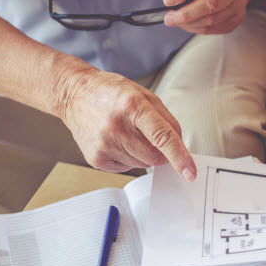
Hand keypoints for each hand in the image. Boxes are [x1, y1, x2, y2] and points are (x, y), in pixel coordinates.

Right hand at [58, 67, 195, 179]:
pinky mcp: (96, 159)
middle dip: (161, 152)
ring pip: (142, 164)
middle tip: (150, 136)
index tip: (190, 172)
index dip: (179, 156)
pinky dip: (129, 157)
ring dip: (144, 153)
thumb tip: (180, 146)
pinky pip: (126, 168)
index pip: (162, 136)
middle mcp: (116, 127)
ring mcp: (104, 145)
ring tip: (128, 133)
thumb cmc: (112, 93)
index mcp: (133, 106)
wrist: (75, 94)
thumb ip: (167, 120)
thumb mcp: (145, 95)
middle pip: (155, 156)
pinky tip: (117, 140)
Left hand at [162, 0, 249, 34]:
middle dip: (186, 14)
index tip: (168, 0)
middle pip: (211, 3)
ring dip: (190, 23)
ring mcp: (240, 2)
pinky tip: (190, 24)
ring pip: (212, 19)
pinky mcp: (238, 17)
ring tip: (177, 21)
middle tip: (170, 18)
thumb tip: (172, 1)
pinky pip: (215, 28)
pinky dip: (199, 28)